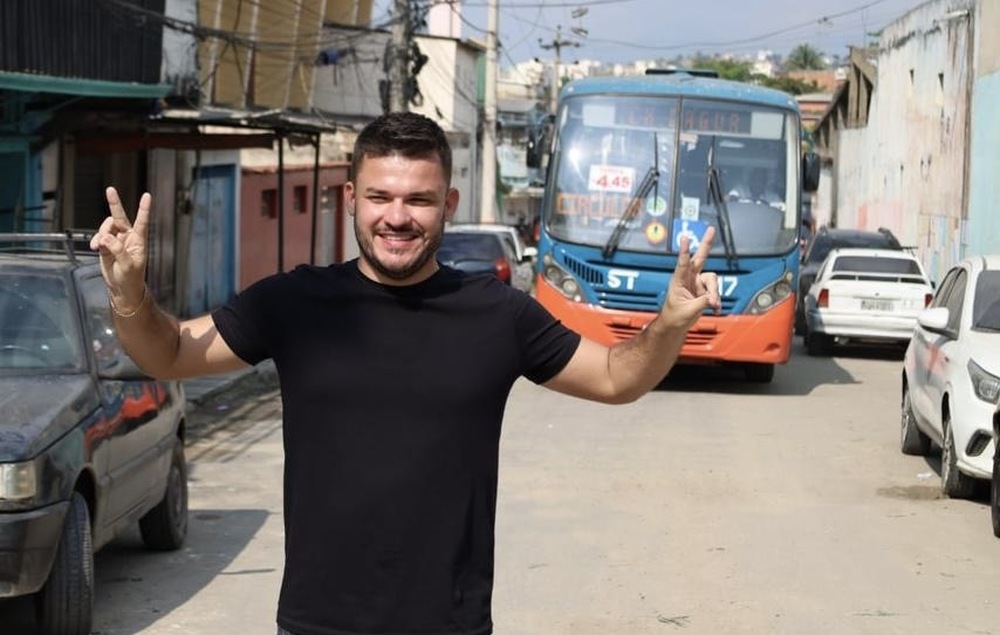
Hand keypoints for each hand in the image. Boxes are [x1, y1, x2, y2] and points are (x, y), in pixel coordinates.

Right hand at [89, 187, 150, 310]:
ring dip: (101, 233)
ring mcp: (116, 240)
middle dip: (115, 203)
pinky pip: (99, 236)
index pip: (142, 222)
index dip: (144, 209)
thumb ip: (117, 250)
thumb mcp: (127, 266)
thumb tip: (106, 237)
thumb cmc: (131, 279)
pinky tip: (95, 247)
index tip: (147, 195)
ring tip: (98, 246)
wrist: (122, 289)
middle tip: (110, 190)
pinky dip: (96, 240)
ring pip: (106, 227)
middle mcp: (128, 238)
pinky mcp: (106, 245)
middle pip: (120, 217)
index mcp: (139, 241)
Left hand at [660, 226, 720, 330]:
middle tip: (711, 230)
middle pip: (700, 258)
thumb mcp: (688, 310)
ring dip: (715, 293)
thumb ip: (702, 303)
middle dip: (706, 244)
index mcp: (679, 281)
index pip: (682, 262)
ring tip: (712, 304)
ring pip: (713, 280)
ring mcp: (698, 284)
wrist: (675, 325)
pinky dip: (717, 300)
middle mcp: (689, 279)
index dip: (684, 250)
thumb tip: (713, 299)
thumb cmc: (674, 316)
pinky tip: (715, 308)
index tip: (684, 238)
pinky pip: (716, 292)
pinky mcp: (705, 291)